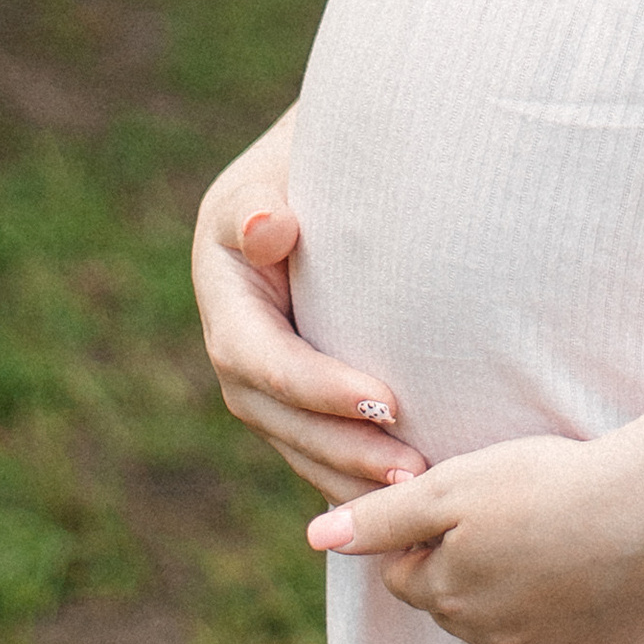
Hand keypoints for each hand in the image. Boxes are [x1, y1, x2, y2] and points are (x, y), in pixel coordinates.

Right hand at [193, 111, 426, 506]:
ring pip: (293, 440)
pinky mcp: (294, 385)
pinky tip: (406, 492)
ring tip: (419, 487)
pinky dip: (352, 469)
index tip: (385, 400)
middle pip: (274, 415)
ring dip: (350, 472)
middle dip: (340, 448)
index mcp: (223, 285)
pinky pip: (314, 441)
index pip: (262, 356)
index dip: (316, 388)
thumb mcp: (287, 160)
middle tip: (411, 471)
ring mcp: (260, 367)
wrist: (339, 156)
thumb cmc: (323, 151)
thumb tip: (269, 228)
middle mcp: (232, 336)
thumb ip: (265, 200)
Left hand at [308, 431, 643, 643]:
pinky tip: (586, 580)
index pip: (405, 575)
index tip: (465, 501)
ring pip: (506, 627)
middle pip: (454, 604)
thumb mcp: (453, 485)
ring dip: (515, 592)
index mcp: (447, 596)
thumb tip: (314, 537)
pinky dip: (568, 622)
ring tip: (553, 537)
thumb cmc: (547, 485)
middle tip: (511, 514)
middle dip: (467, 567)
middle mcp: (487, 639)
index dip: (425, 534)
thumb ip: (382, 517)